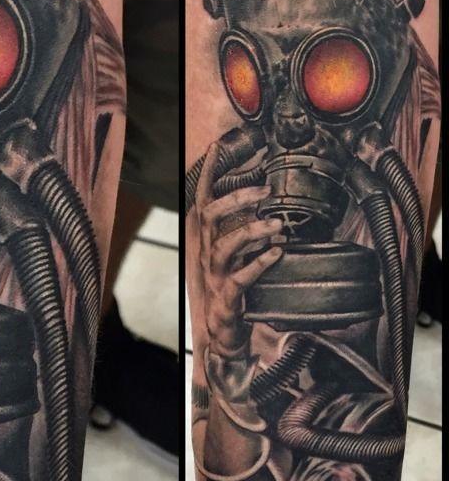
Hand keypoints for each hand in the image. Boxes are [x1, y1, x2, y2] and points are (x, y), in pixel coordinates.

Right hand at [195, 143, 283, 358]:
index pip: (201, 200)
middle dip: (236, 199)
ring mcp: (214, 276)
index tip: (217, 149)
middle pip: (210, 216)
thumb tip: (264, 206)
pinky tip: (277, 254)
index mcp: (205, 240)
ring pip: (224, 245)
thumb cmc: (230, 289)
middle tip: (265, 191)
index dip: (208, 175)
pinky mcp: (227, 296)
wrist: (223, 331)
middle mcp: (205, 254)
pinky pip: (240, 277)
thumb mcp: (233, 255)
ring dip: (252, 231)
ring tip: (277, 225)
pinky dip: (259, 264)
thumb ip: (242, 231)